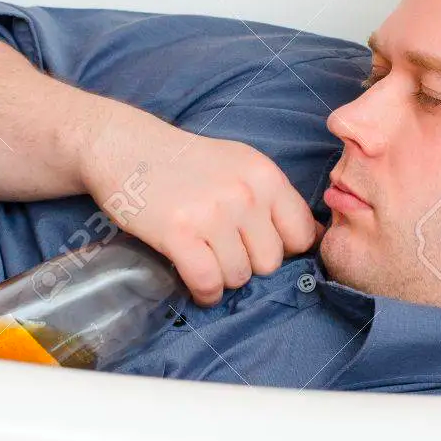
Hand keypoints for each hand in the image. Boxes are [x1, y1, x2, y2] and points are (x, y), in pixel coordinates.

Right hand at [79, 100, 323, 305]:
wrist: (126, 148)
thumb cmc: (186, 162)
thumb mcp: (241, 165)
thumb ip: (275, 198)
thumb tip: (314, 238)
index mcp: (265, 175)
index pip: (303, 235)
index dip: (285, 249)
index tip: (260, 248)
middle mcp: (245, 194)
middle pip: (271, 262)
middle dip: (250, 264)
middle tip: (225, 251)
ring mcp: (212, 214)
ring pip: (240, 276)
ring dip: (223, 277)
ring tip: (206, 259)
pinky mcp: (179, 233)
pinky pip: (208, 283)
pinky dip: (204, 293)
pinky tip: (197, 285)